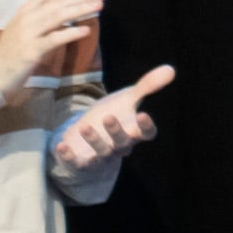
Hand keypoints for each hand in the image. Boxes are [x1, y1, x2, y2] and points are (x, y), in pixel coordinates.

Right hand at [0, 0, 108, 90]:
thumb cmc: (13, 51)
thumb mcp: (26, 28)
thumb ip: (45, 16)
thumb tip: (73, 7)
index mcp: (25, 10)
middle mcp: (26, 18)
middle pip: (58, 1)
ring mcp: (27, 34)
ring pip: (57, 16)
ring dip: (81, 10)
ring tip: (100, 6)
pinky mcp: (31, 51)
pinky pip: (54, 39)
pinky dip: (71, 33)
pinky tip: (86, 30)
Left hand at [52, 66, 169, 175]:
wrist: (90, 135)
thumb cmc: (114, 114)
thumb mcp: (128, 99)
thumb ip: (147, 86)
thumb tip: (170, 69)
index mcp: (134, 131)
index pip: (147, 133)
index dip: (146, 127)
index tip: (142, 115)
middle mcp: (121, 146)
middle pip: (123, 143)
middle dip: (116, 132)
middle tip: (108, 117)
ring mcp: (102, 156)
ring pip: (102, 152)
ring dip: (94, 141)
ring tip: (84, 127)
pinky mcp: (82, 162)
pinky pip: (77, 163)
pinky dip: (69, 157)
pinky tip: (61, 146)